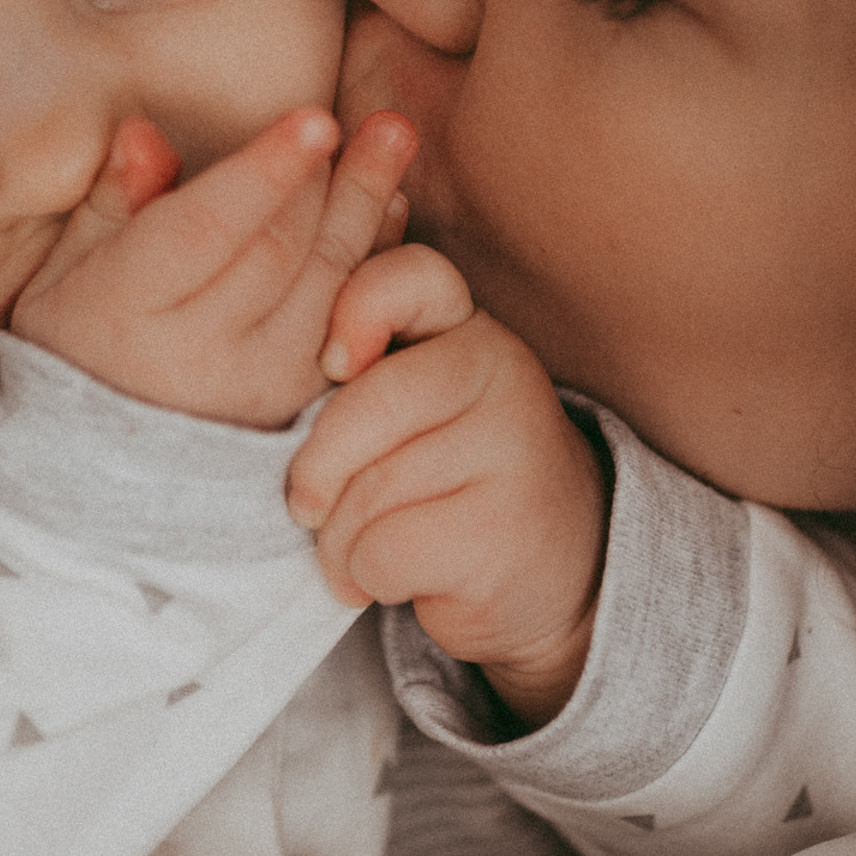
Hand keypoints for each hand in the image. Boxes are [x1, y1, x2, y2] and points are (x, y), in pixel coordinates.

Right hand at [12, 109, 415, 429]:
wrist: (102, 475)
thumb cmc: (75, 351)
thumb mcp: (61, 278)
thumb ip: (109, 206)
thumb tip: (147, 137)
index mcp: (123, 316)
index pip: (204, 232)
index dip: (263, 173)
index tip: (315, 120)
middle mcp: (196, 358)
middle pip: (279, 252)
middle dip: (333, 180)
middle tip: (381, 121)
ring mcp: (255, 388)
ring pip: (324, 284)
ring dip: (365, 209)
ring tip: (393, 141)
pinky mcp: (295, 408)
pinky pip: (347, 323)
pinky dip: (373, 262)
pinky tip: (388, 210)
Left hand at [287, 244, 608, 728]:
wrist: (546, 566)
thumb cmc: (441, 479)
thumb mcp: (406, 408)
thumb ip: (358, 370)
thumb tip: (314, 369)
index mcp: (466, 328)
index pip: (411, 277)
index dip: (356, 309)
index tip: (331, 364)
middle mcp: (503, 373)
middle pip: (368, 407)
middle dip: (315, 474)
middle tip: (310, 508)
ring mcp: (514, 450)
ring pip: (368, 492)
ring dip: (337, 543)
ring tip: (360, 552)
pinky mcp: (504, 530)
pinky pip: (384, 552)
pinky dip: (365, 578)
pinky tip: (395, 579)